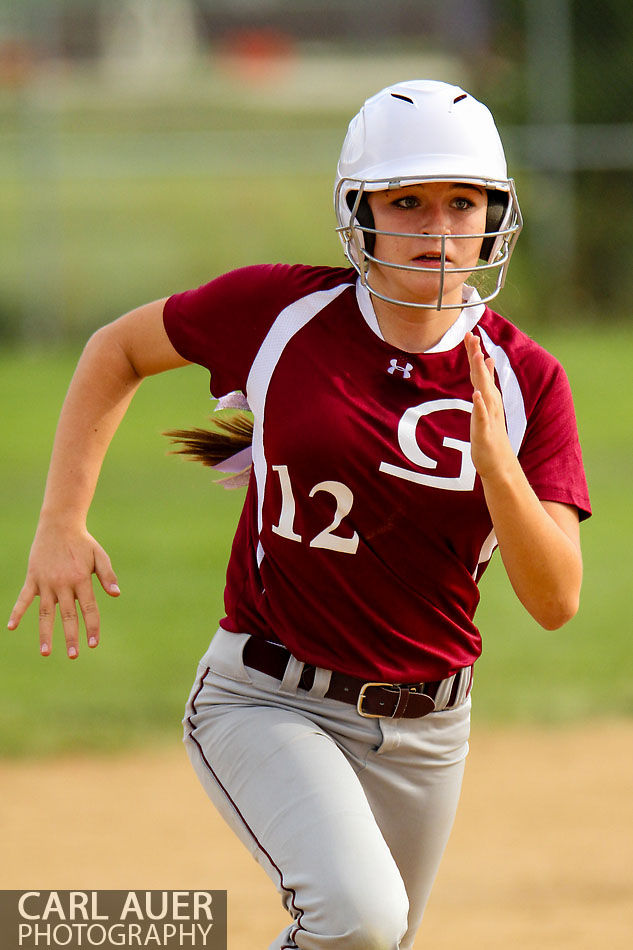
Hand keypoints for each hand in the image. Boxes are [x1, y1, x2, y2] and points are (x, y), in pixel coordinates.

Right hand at [7, 522, 119, 657]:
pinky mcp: (33, 578)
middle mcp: (63, 583)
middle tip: (73, 655)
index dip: (92, 627)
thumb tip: (116, 594)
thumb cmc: (82, 542)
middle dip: (71, 637)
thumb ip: (107, 575)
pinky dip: (17, 612)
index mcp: (82, 579)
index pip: (89, 609)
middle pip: (68, 615)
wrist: (59, 525)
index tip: (94, 644)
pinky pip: (23, 599)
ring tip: (45, 653)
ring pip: (45, 613)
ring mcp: (46, 582)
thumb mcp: (99, 556)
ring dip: (45, 633)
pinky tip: (11, 627)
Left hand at [464, 331, 515, 480]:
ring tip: (479, 358)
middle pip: (482, 376)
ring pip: (484, 392)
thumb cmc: (489, 434)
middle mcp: (490, 404)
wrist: (499, 464)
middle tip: (473, 336)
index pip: (480, 372)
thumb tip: (487, 360)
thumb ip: (486, 383)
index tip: (470, 333)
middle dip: (477, 356)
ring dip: (482, 375)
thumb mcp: (485, 405)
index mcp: (488, 398)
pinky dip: (480, 406)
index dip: (475, 353)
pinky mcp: (485, 433)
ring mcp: (488, 417)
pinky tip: (477, 395)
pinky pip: (482, 417)